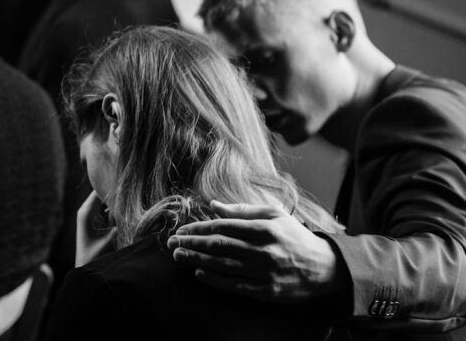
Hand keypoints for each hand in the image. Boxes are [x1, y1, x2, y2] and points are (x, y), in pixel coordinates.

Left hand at [166, 201, 341, 302]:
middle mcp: (263, 250)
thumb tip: (213, 205)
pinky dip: (215, 279)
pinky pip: (234, 285)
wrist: (325, 267)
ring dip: (197, 259)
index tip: (182, 230)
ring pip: (223, 265)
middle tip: (171, 243)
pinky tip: (199, 273)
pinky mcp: (266, 291)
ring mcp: (264, 272)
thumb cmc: (295, 237)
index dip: (199, 227)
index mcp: (264, 228)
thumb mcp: (274, 215)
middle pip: (219, 245)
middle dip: (191, 243)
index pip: (223, 226)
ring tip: (178, 256)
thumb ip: (242, 210)